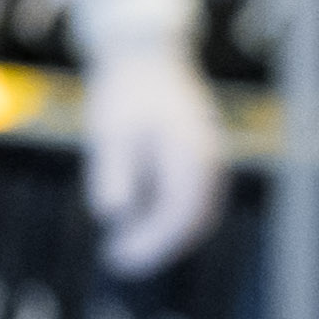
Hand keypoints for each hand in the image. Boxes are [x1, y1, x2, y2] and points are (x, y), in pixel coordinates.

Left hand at [81, 40, 224, 276]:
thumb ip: (113, 172)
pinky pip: (190, 198)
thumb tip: (113, 214)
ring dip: (164, 235)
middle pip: (193, 219)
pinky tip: (136, 224)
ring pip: (194, 212)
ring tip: (123, 249)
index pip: (179, 214)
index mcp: (191, 154)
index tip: (119, 259)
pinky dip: (167, 217)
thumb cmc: (123, 92)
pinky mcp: (198, 158)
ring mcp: (209, 159)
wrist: (143, 56)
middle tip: (119, 262)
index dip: (151, 244)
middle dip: (158, 246)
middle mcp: (210, 159)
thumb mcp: (109, 131)